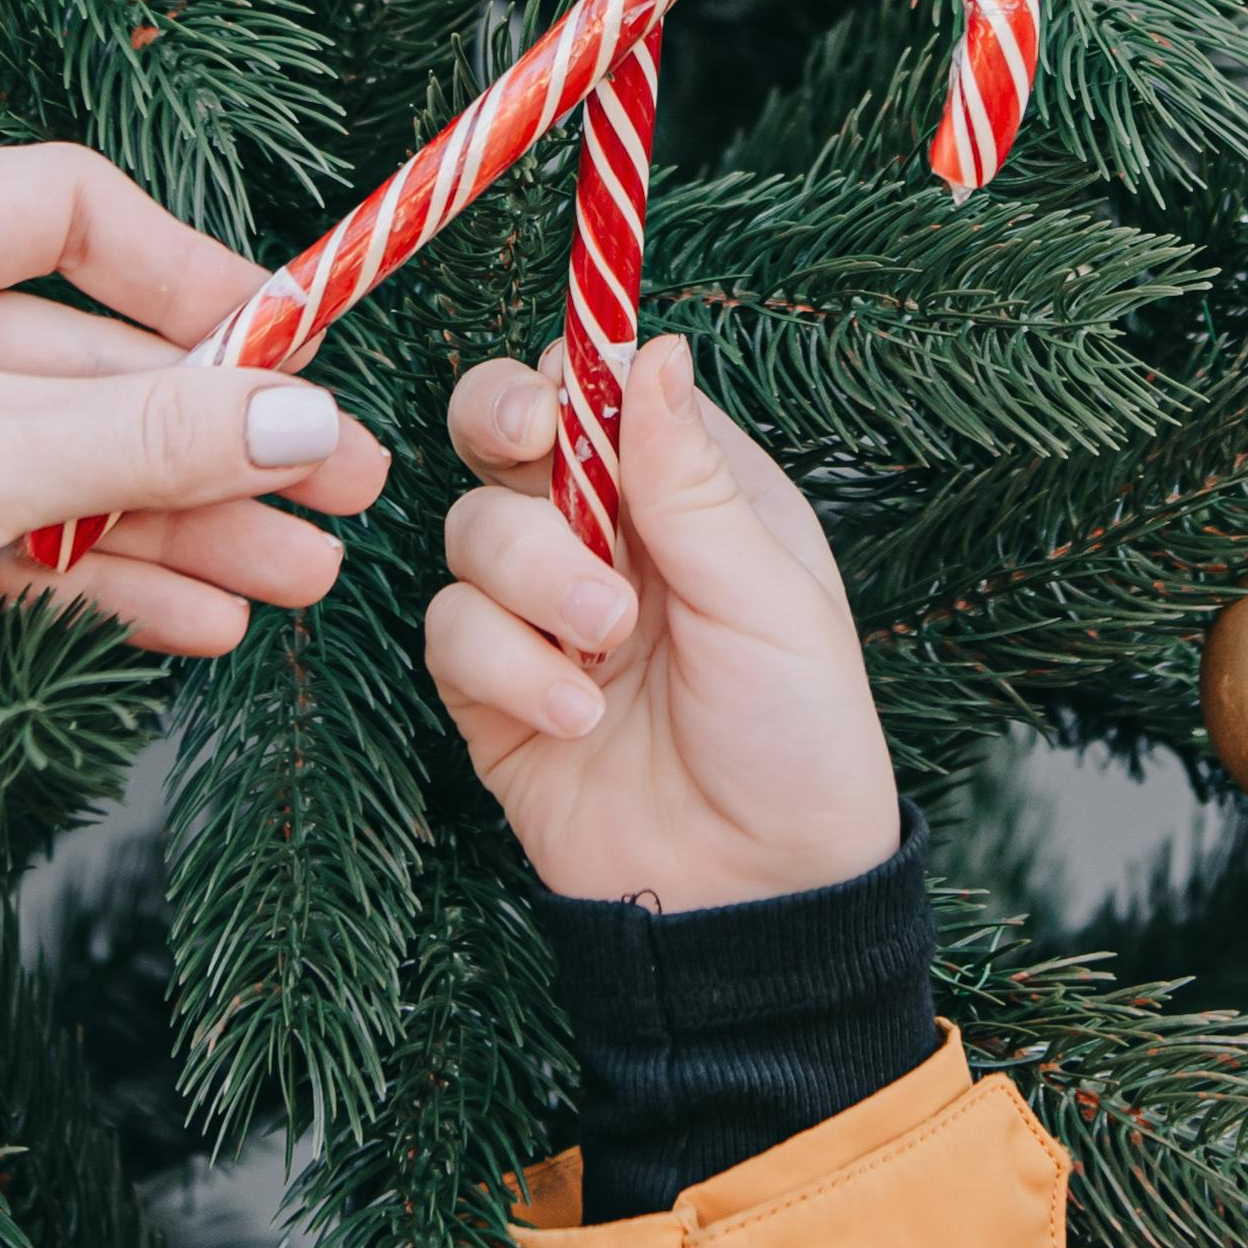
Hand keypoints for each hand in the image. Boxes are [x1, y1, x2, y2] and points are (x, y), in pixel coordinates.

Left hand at [0, 148, 388, 840]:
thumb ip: (148, 435)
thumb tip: (307, 419)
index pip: (72, 210)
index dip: (197, 279)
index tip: (295, 353)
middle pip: (87, 355)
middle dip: (216, 436)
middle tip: (343, 494)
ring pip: (62, 458)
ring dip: (181, 519)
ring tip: (298, 580)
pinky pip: (16, 533)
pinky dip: (101, 573)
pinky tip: (200, 618)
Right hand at [425, 333, 897, 907]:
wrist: (748, 898)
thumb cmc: (795, 744)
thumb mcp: (768, 599)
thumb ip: (691, 480)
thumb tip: (654, 349)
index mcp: (690, 498)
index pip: (600, 390)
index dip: (568, 375)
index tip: (561, 395)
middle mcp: (608, 540)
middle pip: (501, 431)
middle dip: (498, 425)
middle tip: (527, 448)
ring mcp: (541, 613)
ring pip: (470, 529)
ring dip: (533, 578)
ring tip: (605, 649)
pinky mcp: (489, 690)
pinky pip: (452, 631)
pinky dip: (506, 668)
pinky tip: (572, 716)